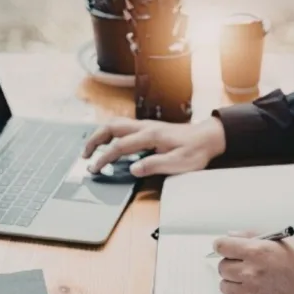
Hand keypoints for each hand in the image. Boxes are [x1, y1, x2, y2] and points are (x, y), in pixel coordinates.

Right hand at [81, 117, 225, 176]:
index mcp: (150, 136)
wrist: (208, 137)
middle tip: (84, 155)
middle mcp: (145, 127)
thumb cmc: (196, 151)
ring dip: (101, 135)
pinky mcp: (149, 128)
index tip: (95, 168)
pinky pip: (124, 127)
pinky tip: (110, 144)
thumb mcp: (178, 163)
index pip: (120, 146)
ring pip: (116, 125)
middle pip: (111, 127)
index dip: (105, 158)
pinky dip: (111, 134)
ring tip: (92, 149)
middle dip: (94, 140)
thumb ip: (154, 165)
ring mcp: (146, 125)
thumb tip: (133, 169)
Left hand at [213, 232, 293, 293]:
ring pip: (225, 284)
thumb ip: (253, 235)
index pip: (221, 245)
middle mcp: (250, 271)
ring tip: (247, 277)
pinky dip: (240, 293)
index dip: (223, 245)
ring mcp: (252, 290)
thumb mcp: (283, 239)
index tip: (227, 247)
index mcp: (257, 251)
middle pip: (222, 266)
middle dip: (230, 262)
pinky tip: (253, 288)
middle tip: (243, 262)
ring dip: (232, 280)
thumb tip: (233, 235)